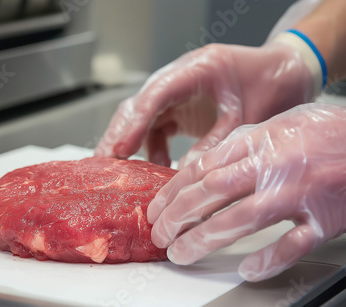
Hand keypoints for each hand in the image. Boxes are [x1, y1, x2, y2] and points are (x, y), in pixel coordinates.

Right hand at [95, 43, 314, 167]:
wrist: (285, 73)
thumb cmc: (271, 86)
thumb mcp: (246, 118)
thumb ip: (215, 143)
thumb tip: (184, 174)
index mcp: (196, 70)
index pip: (154, 95)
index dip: (135, 123)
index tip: (119, 150)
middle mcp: (178, 78)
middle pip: (138, 105)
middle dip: (119, 134)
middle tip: (102, 163)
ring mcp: (177, 92)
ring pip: (142, 117)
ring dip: (131, 144)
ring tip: (123, 172)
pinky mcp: (180, 106)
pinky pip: (158, 128)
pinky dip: (155, 149)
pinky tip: (160, 169)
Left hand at [147, 103, 345, 281]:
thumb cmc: (328, 131)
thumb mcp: (280, 123)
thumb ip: (243, 143)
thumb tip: (208, 162)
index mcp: (260, 142)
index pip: (202, 168)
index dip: (173, 191)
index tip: (157, 208)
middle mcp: (274, 167)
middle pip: (212, 194)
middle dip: (178, 217)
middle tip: (160, 234)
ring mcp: (299, 194)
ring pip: (240, 220)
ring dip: (204, 240)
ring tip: (180, 253)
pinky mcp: (326, 219)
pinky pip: (292, 245)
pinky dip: (267, 259)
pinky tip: (246, 269)